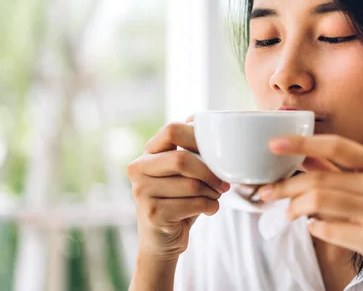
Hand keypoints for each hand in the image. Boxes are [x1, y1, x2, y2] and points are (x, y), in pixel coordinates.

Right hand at [127, 121, 229, 261]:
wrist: (163, 241)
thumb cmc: (179, 201)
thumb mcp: (184, 173)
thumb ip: (191, 150)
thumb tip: (203, 121)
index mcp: (147, 153)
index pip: (171, 130)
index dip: (198, 137)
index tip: (217, 152)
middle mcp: (138, 169)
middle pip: (182, 159)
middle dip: (210, 172)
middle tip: (224, 183)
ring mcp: (141, 192)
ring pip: (191, 185)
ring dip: (212, 193)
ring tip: (215, 196)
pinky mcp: (152, 213)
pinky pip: (193, 204)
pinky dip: (210, 206)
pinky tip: (210, 209)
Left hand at [258, 135, 362, 289]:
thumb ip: (341, 171)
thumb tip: (304, 155)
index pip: (337, 145)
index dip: (302, 142)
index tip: (274, 144)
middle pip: (320, 176)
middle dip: (285, 184)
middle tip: (266, 192)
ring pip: (319, 201)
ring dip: (295, 207)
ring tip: (289, 213)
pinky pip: (328, 230)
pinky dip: (314, 229)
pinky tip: (314, 228)